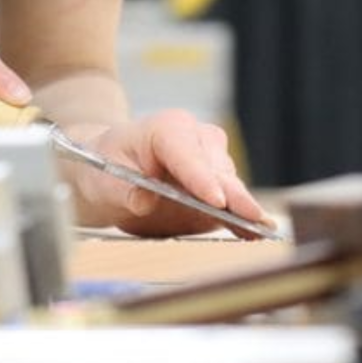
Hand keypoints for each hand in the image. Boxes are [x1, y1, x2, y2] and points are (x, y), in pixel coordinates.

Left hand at [61, 110, 271, 238]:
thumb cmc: (107, 166)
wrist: (114, 171)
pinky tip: (257, 234)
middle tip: (252, 219)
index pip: (187, 153)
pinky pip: (234, 204)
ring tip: (257, 233)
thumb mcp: (104, 178)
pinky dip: (243, 219)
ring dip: (242, 210)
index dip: (201, 177)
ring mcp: (213, 162)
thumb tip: (143, 201)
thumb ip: (123, 190)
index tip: (215, 200)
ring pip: (231, 188)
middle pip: (218, 171)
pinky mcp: (220, 187)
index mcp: (167, 128)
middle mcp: (198, 139)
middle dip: (233, 196)